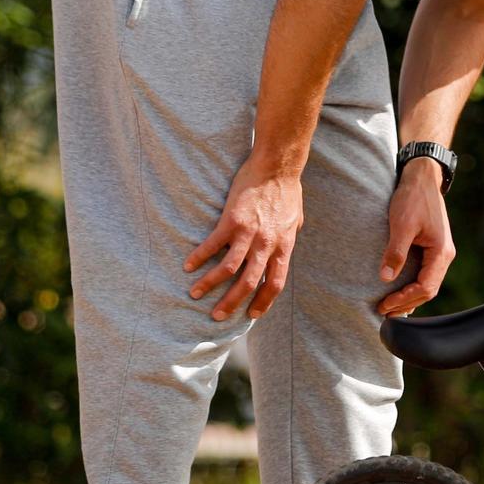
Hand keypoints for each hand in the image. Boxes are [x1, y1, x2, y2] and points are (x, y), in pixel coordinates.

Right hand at [185, 159, 303, 320]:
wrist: (277, 167)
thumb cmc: (287, 192)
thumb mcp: (294, 221)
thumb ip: (287, 238)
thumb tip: (284, 248)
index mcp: (283, 247)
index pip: (275, 283)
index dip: (264, 301)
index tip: (252, 314)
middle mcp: (267, 245)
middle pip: (249, 283)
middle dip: (232, 303)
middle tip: (217, 316)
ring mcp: (249, 233)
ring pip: (229, 268)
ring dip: (210, 284)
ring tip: (195, 294)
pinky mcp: (232, 220)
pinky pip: (213, 244)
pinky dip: (200, 257)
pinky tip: (188, 266)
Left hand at [380, 157, 454, 314]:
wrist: (422, 177)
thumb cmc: (413, 198)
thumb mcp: (402, 224)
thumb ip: (395, 252)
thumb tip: (386, 278)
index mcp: (441, 252)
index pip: (425, 287)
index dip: (404, 299)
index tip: (384, 304)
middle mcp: (444, 255)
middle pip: (428, 290)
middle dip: (406, 303)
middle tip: (384, 312)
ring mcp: (440, 252)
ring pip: (427, 284)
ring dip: (410, 297)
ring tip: (389, 307)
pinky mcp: (432, 248)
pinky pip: (425, 274)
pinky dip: (412, 285)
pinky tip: (398, 289)